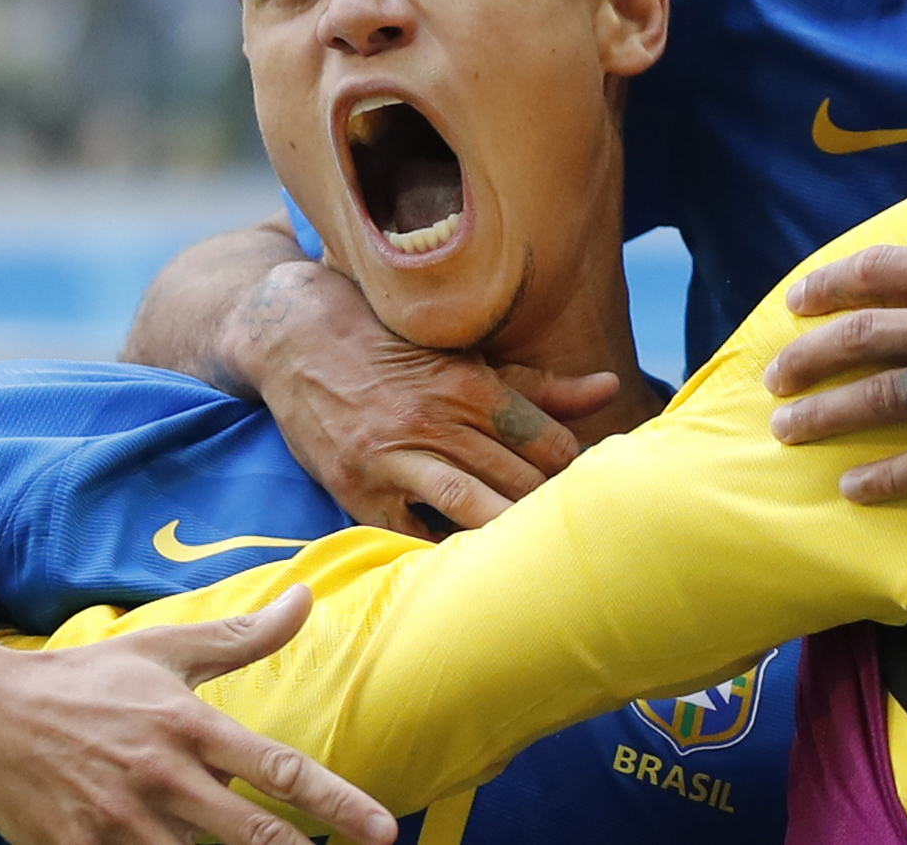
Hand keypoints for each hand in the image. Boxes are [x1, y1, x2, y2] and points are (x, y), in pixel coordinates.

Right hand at [0, 587, 394, 844]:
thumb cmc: (87, 680)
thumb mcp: (165, 649)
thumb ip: (242, 635)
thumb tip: (307, 598)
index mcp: (188, 725)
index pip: (278, 769)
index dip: (335, 803)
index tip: (379, 831)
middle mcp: (161, 777)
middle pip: (248, 834)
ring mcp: (119, 823)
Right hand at [230, 259, 617, 536]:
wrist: (295, 336)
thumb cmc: (392, 342)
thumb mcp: (465, 352)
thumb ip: (539, 383)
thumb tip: (611, 386)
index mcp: (468, 382)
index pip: (544, 440)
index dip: (573, 466)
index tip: (589, 484)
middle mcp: (433, 419)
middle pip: (516, 476)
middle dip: (552, 505)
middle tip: (581, 530)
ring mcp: (392, 457)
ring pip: (470, 505)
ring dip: (508, 532)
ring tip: (540, 556)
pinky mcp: (357, 489)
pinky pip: (407, 534)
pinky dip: (440, 552)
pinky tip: (471, 570)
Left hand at [764, 185, 906, 500]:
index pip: (880, 272)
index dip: (829, 284)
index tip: (795, 300)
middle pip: (863, 338)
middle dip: (805, 357)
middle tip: (771, 377)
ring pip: (883, 400)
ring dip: (826, 416)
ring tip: (787, 430)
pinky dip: (888, 477)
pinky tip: (852, 489)